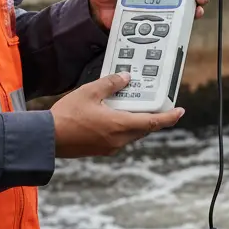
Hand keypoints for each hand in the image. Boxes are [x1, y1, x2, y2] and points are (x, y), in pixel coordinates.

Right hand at [50, 73, 184, 157]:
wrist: (48, 138)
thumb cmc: (67, 116)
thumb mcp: (90, 92)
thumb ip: (110, 84)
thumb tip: (125, 78)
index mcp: (119, 125)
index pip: (153, 122)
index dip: (169, 117)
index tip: (180, 111)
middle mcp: (118, 139)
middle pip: (144, 128)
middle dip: (152, 116)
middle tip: (155, 103)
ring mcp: (110, 147)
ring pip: (132, 133)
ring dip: (136, 121)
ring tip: (131, 105)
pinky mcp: (101, 149)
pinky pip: (120, 138)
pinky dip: (123, 126)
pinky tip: (113, 116)